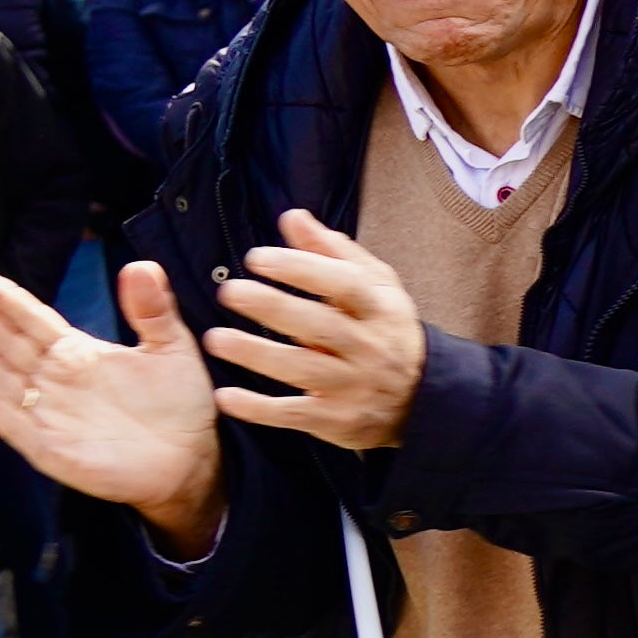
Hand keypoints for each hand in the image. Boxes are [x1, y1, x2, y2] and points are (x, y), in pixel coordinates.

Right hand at [0, 261, 229, 550]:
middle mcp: (54, 381)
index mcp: (76, 354)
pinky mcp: (52, 449)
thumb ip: (153, 310)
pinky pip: (16, 426)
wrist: (191, 460)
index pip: (33, 322)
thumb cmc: (177, 404)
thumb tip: (141, 264)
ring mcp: (49, 415)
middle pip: (8, 347)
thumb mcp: (171, 348)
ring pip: (3, 382)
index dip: (5, 302)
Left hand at [204, 216, 429, 454]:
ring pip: (302, 369)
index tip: (257, 257)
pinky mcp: (336, 420)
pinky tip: (226, 396)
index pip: (342, 285)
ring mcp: (353, 386)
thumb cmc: (386, 330)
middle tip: (229, 291)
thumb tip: (291, 217)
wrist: (422, 399)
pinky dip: (259, 408)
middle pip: (319, 326)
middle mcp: (369, 347)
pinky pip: (294, 413)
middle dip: (273, 308)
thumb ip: (332, 252)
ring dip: (257, 355)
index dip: (300, 269)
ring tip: (215, 339)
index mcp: (380, 309)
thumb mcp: (374, 287)